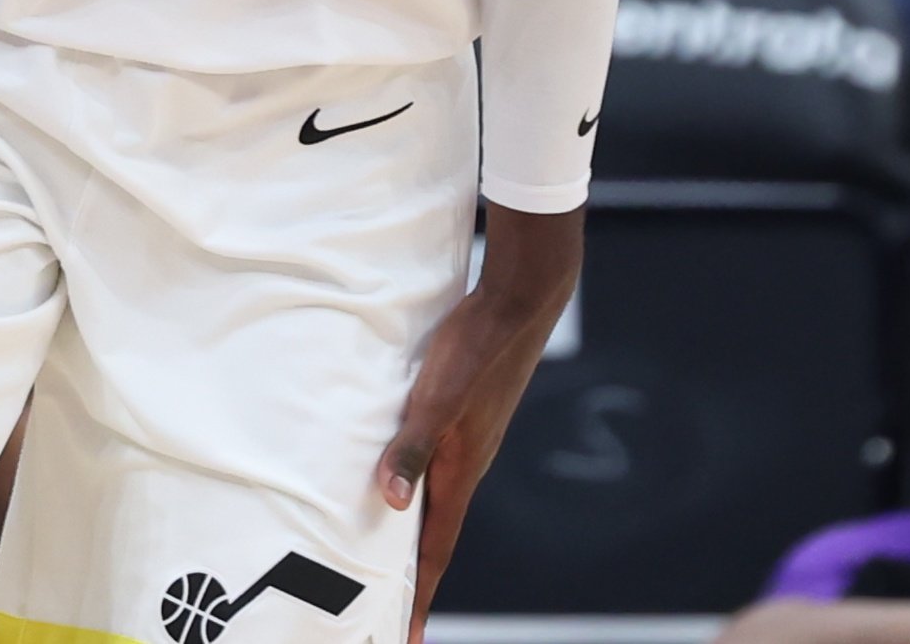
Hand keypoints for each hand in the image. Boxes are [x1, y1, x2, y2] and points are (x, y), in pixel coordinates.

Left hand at [380, 203, 579, 637]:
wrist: (520, 300)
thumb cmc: (477, 347)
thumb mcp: (434, 397)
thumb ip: (412, 446)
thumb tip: (390, 501)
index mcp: (462, 471)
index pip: (436, 549)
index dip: (420, 594)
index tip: (408, 636)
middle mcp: (469, 464)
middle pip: (437, 533)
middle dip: (416, 574)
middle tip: (391, 606)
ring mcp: (471, 440)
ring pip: (439, 499)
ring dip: (417, 530)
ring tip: (389, 552)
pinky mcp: (469, 415)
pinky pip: (441, 467)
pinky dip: (422, 487)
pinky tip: (404, 476)